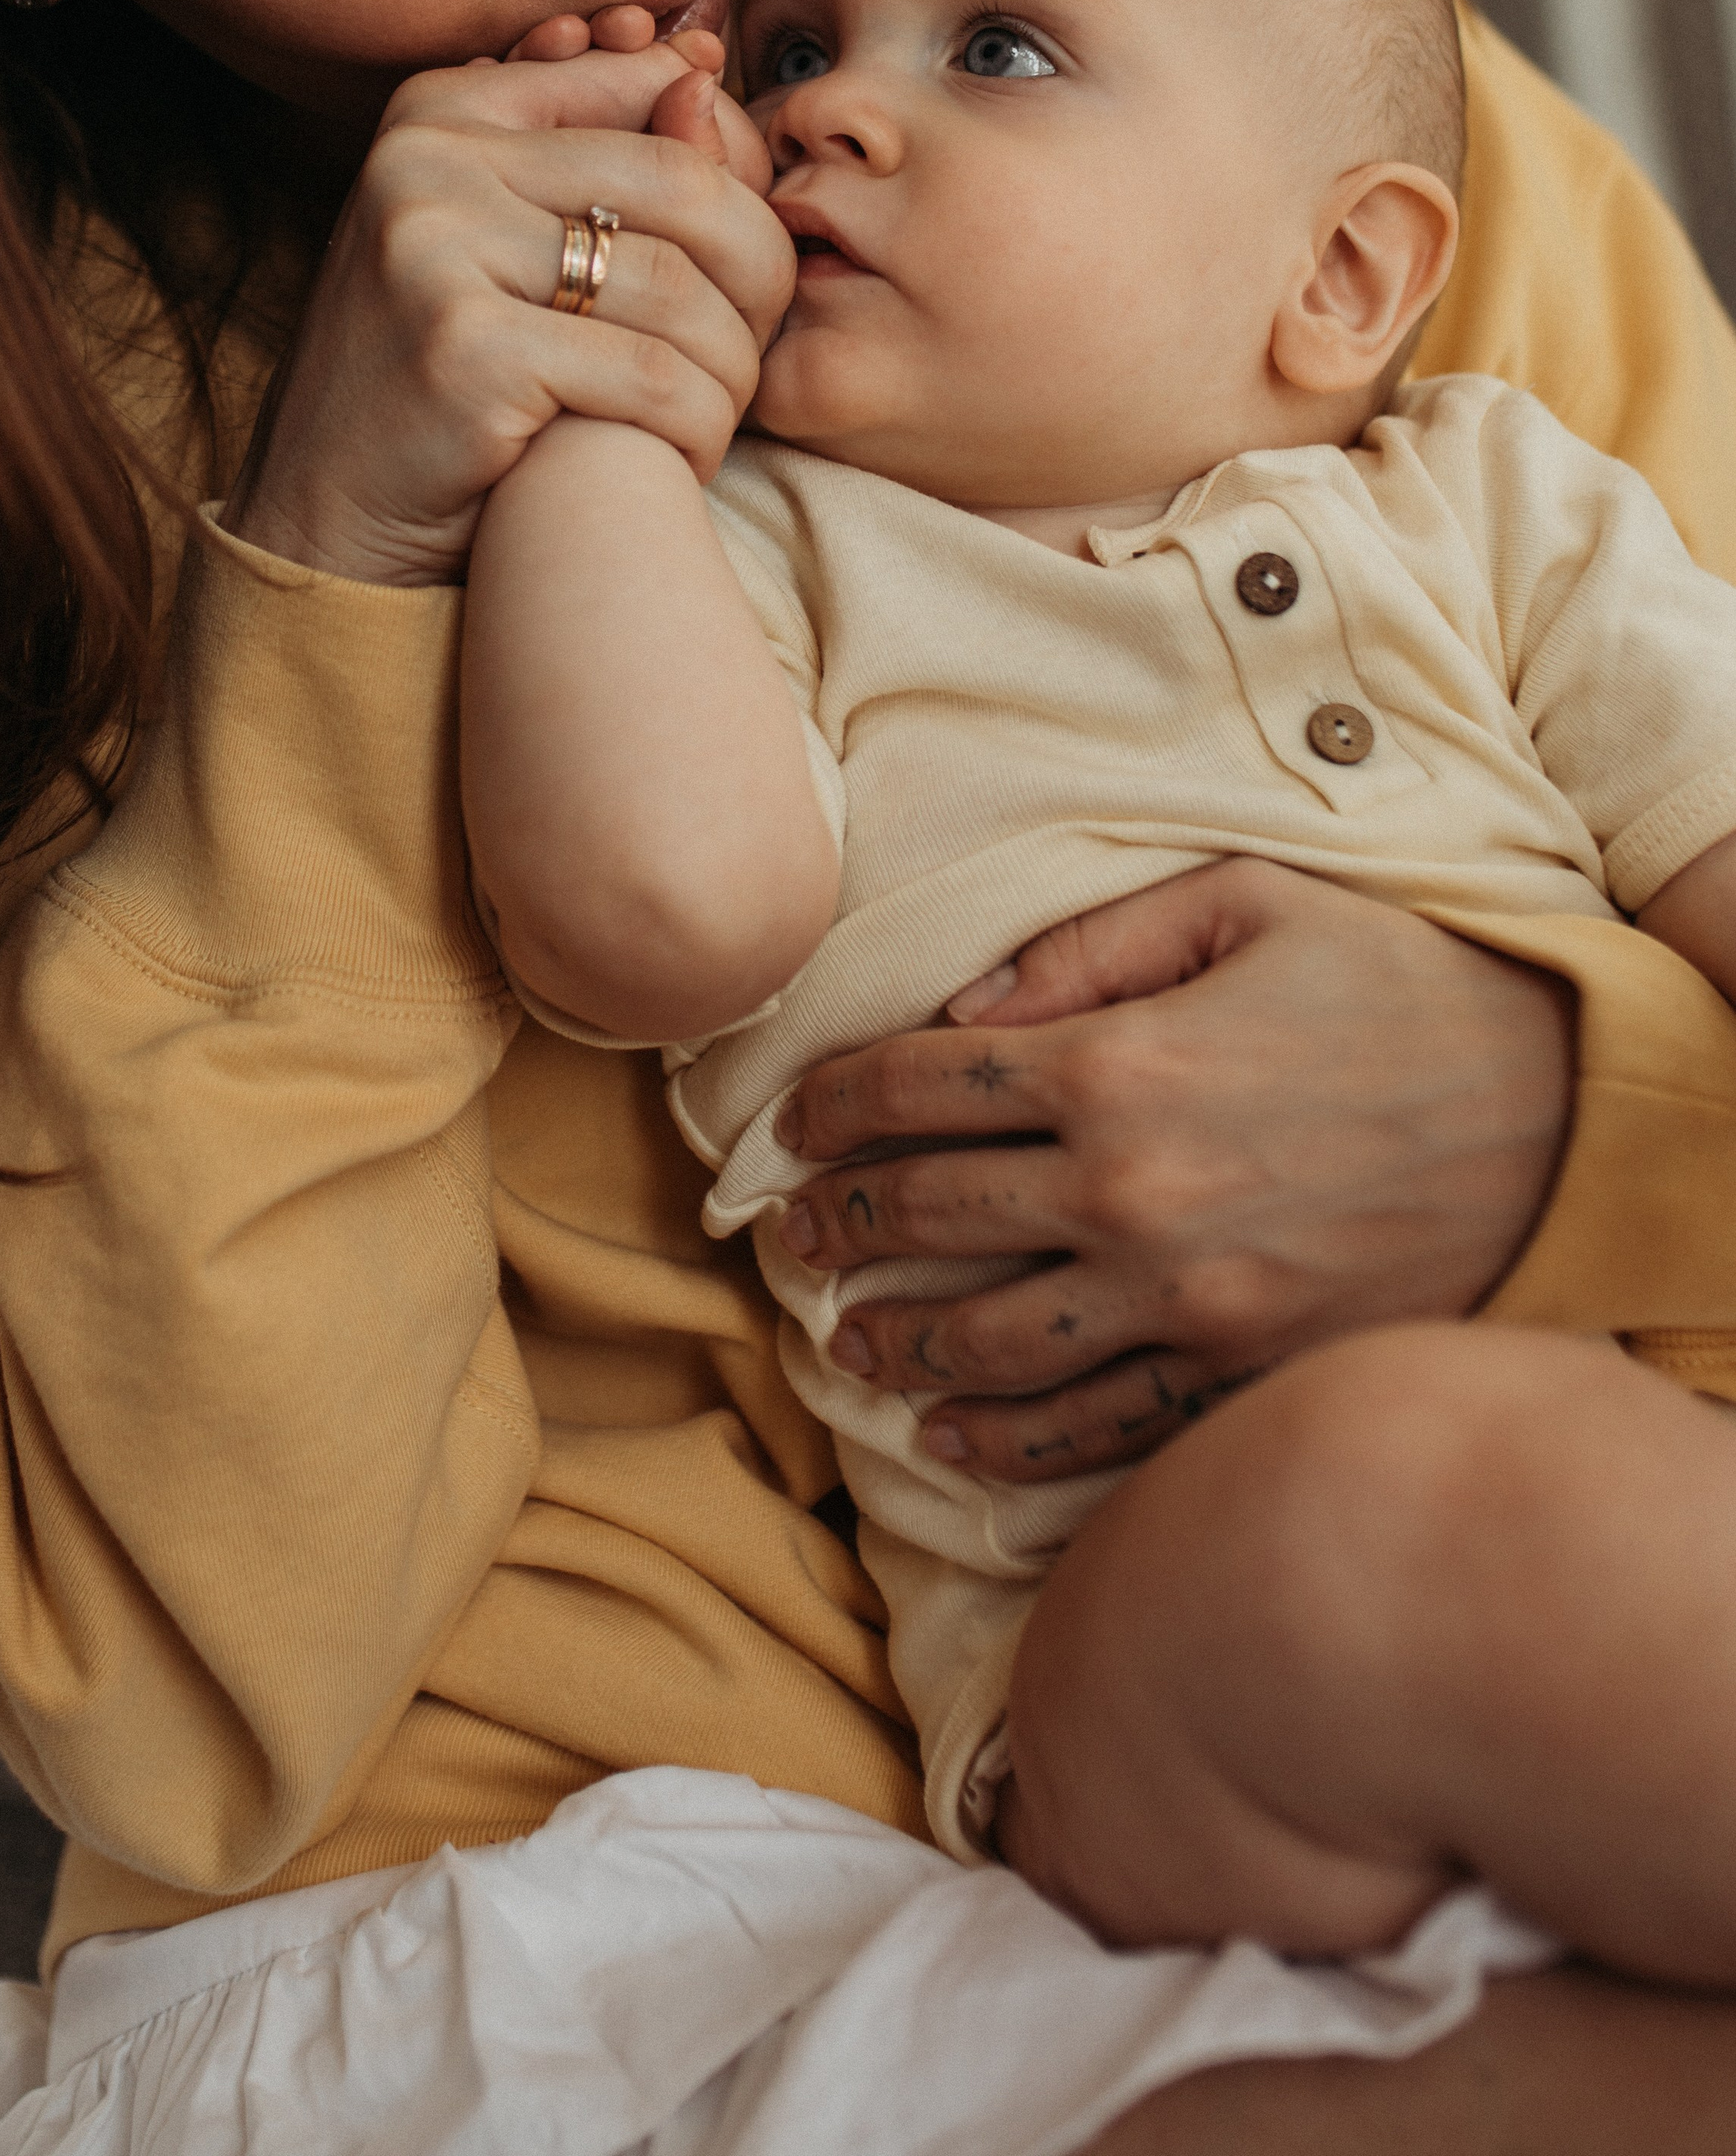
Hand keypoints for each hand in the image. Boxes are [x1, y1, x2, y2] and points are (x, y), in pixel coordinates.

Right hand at [224, 25, 792, 585]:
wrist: (323, 518)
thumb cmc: (438, 378)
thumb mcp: (499, 242)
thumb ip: (592, 155)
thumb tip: (703, 67)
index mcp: (440, 110)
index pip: (650, 92)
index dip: (736, 179)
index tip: (743, 262)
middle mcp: (429, 159)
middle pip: (686, 186)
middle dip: (758, 279)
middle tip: (754, 348)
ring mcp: (439, 250)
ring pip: (682, 293)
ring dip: (731, 373)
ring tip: (716, 414)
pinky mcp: (467, 351)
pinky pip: (655, 379)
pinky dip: (698, 429)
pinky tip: (687, 458)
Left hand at [775, 860, 1573, 1481]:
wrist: (1561, 1117)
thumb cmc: (1400, 987)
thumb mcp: (1247, 904)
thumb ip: (1086, 946)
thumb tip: (962, 1007)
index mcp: (1117, 1064)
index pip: (917, 1087)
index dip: (829, 1106)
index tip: (787, 1125)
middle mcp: (1130, 1194)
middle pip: (926, 1218)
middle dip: (835, 1225)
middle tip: (791, 1234)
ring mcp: (1186, 1302)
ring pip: (987, 1345)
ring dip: (893, 1349)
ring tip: (845, 1343)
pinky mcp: (1242, 1372)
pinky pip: (1097, 1427)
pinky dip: (1008, 1444)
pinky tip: (952, 1440)